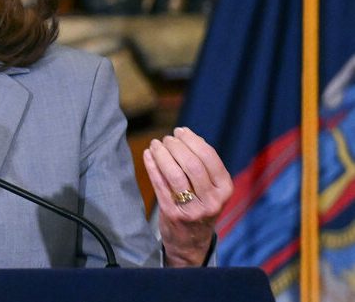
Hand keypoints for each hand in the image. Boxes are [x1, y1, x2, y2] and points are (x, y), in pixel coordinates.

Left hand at [142, 127, 232, 266]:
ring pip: (175, 174)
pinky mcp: (173, 214)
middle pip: (192, 164)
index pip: (209, 157)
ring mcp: (192, 209)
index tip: (180, 131)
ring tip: (156, 144)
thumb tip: (187, 135)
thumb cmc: (200, 206)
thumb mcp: (212, 188)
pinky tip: (148, 155)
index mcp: (225, 189)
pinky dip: (152, 166)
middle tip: (166, 139)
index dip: (192, 140)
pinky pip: (160, 185)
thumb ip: (204, 165)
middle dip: (176, 146)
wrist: (191, 243)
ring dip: (163, 154)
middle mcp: (212, 200)